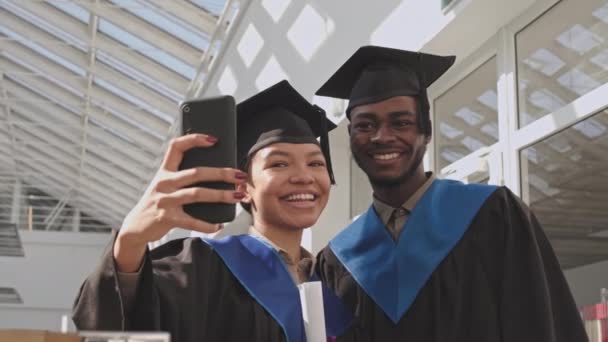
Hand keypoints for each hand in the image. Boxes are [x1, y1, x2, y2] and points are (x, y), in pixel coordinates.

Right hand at [113, 134, 246, 271]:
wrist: (136, 228)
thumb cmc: (159, 203)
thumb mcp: (166, 186)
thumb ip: (183, 178)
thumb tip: (217, 175)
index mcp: (164, 171)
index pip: (176, 147)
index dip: (194, 140)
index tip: (214, 140)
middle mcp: (163, 183)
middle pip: (196, 173)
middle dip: (221, 173)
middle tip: (239, 174)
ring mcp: (165, 200)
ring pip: (197, 194)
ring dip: (221, 195)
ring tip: (238, 196)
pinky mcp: (166, 218)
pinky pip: (192, 221)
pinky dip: (207, 225)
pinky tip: (219, 225)